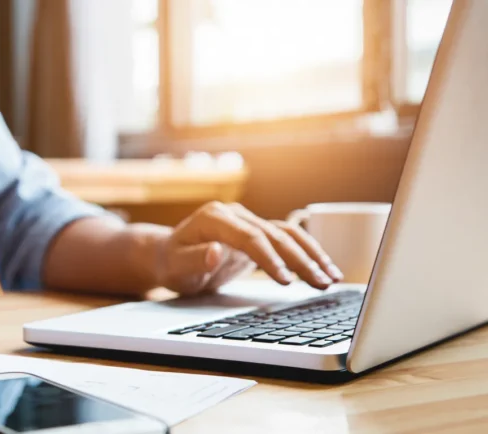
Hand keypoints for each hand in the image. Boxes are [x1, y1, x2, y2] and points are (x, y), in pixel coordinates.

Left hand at [154, 202, 342, 294]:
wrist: (170, 255)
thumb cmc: (172, 262)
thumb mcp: (176, 266)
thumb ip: (196, 258)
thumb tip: (216, 251)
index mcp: (215, 218)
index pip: (249, 237)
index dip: (269, 258)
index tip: (285, 281)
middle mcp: (236, 215)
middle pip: (274, 235)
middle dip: (300, 260)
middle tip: (321, 283)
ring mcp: (249, 222)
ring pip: (287, 234)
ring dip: (311, 255)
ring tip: (331, 278)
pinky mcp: (258, 233)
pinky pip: (287, 240)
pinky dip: (307, 253)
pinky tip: (325, 269)